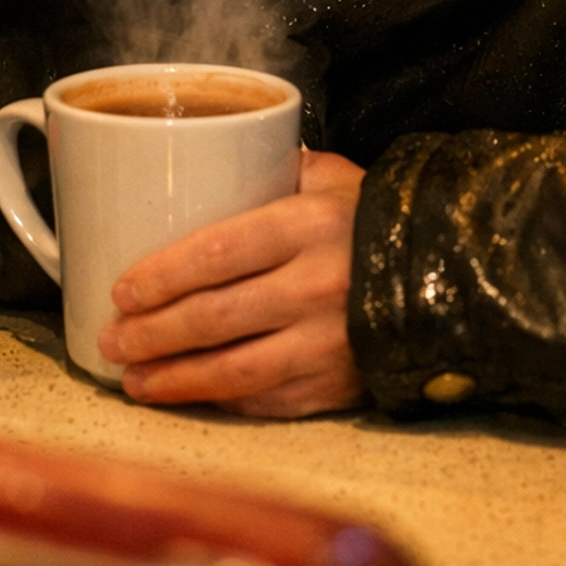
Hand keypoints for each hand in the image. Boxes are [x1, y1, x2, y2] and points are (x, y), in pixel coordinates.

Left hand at [97, 149, 365, 417]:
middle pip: (213, 318)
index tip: (121, 290)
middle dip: (151, 334)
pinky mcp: (337, 387)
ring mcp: (326, 344)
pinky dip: (220, 401)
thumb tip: (208, 164)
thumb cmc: (377, 218)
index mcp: (308, 225)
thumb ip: (272, 169)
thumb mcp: (332, 176)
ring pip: (232, 372)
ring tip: (134, 380)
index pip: (216, 254)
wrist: (454, 274)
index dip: (161, 277)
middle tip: (111, 341)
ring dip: (173, 379)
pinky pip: (265, 401)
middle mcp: (316, 287)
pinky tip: (187, 396)